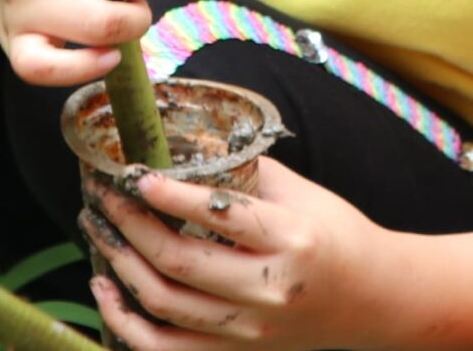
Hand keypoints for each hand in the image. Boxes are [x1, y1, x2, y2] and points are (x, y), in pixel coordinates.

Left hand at [88, 160, 391, 350]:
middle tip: (103, 195)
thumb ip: (242, 171)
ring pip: (164, 304)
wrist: (373, 299)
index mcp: (290, 240)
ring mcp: (250, 331)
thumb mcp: (300, 192)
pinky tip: (105, 290)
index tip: (136, 173)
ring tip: (98, 228)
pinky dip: (125, 323)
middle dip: (129, 224)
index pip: (218, 215)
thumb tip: (181, 142)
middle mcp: (268, 291)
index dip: (168, 195)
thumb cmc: (336, 234)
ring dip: (119, 265)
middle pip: (179, 262)